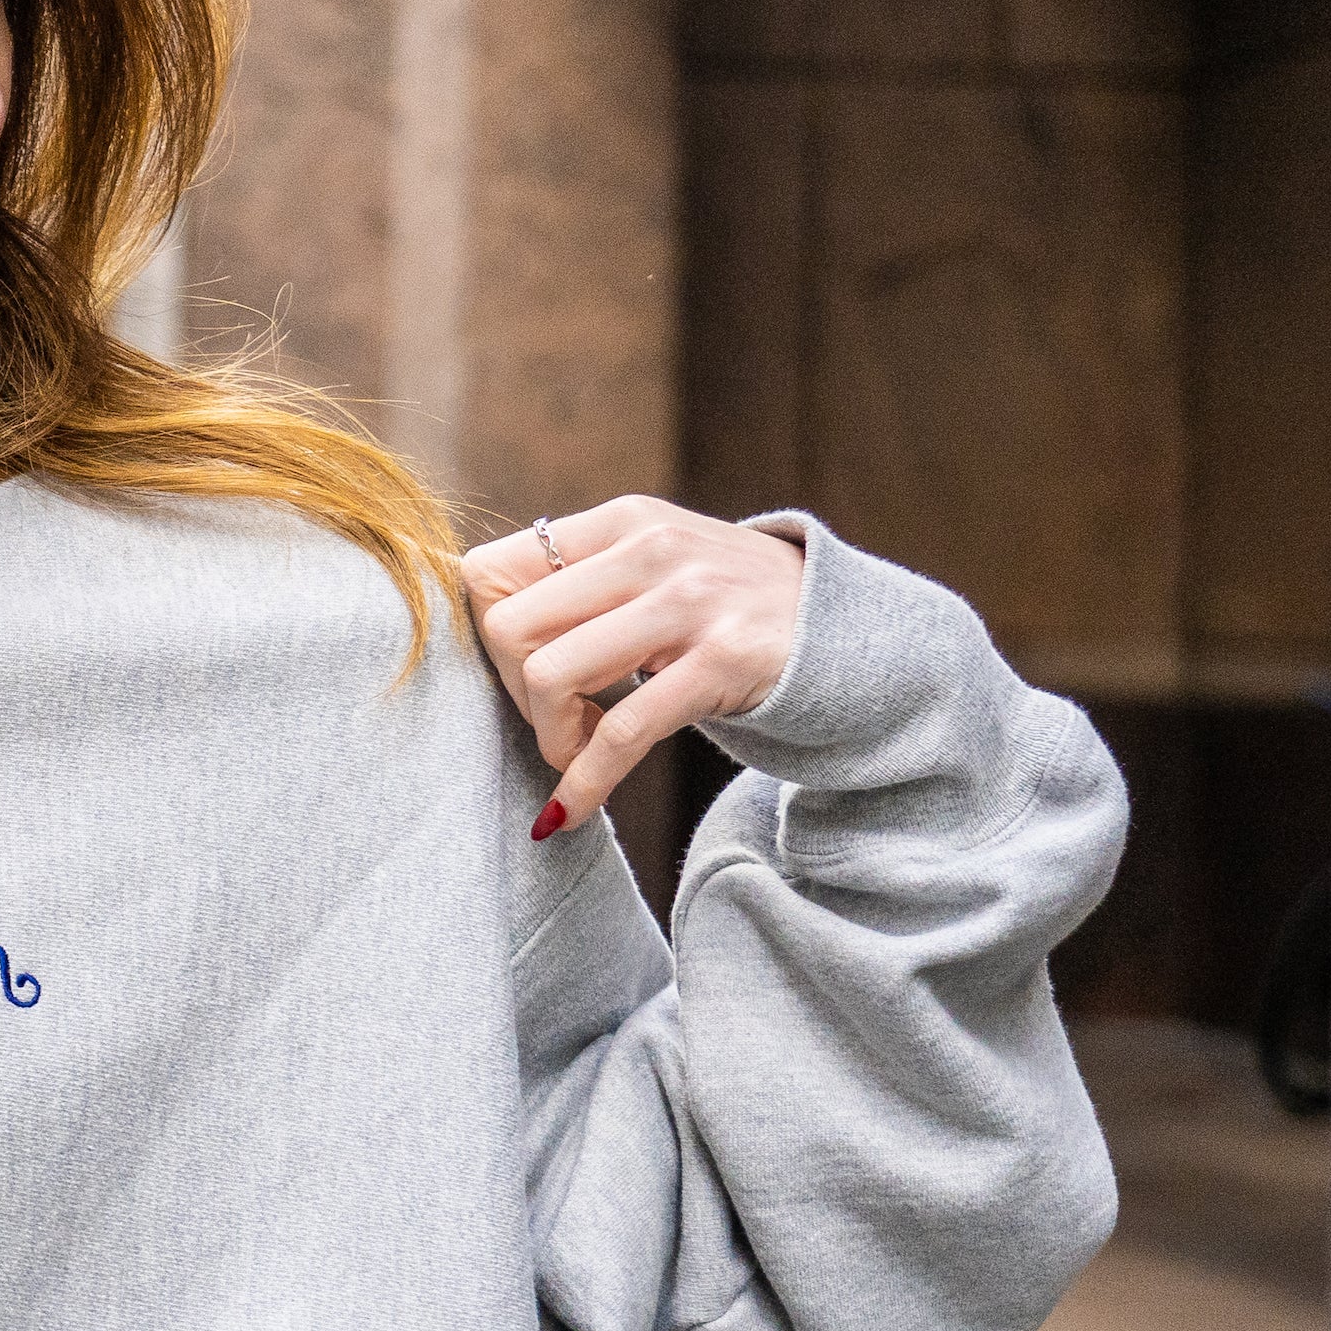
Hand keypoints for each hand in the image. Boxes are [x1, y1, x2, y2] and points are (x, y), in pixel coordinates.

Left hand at [461, 497, 805, 842]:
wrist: (851, 630)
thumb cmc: (731, 608)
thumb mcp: (657, 565)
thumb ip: (582, 580)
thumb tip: (479, 620)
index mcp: (620, 522)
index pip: (488, 570)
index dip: (487, 635)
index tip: (519, 672)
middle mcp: (649, 550)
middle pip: (509, 628)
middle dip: (513, 692)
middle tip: (552, 721)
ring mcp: (688, 602)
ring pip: (551, 675)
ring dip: (550, 736)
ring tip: (574, 754)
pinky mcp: (721, 661)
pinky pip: (622, 732)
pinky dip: (585, 781)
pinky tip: (574, 808)